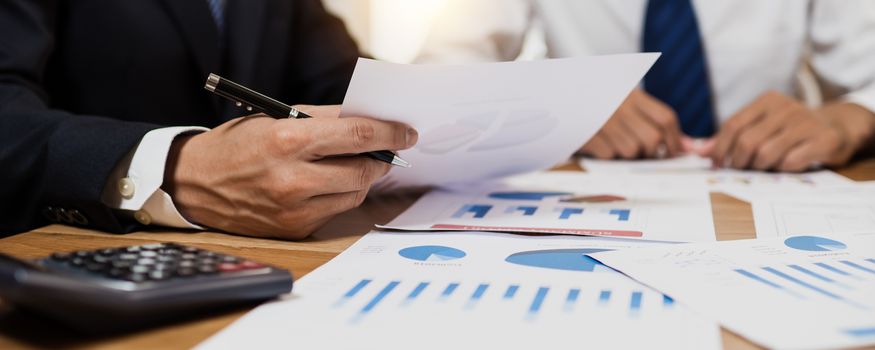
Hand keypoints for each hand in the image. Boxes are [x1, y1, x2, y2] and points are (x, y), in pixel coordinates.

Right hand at [162, 105, 417, 239]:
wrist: (195, 183)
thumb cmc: (237, 144)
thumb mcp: (276, 119)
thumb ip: (323, 119)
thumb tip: (366, 119)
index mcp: (288, 142)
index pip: (356, 136)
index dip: (389, 133)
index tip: (407, 132)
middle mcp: (292, 180)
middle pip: (363, 171)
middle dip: (380, 158)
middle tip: (385, 149)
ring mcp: (294, 210)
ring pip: (354, 194)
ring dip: (362, 178)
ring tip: (355, 164)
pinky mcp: (294, 229)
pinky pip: (334, 210)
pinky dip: (339, 194)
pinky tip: (328, 182)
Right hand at [579, 89, 683, 158]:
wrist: (558, 96)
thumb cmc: (598, 103)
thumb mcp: (625, 103)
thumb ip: (655, 121)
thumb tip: (690, 147)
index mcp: (632, 94)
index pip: (665, 118)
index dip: (675, 139)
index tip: (676, 151)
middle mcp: (620, 105)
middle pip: (652, 139)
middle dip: (652, 152)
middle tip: (644, 154)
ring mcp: (603, 120)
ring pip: (631, 151)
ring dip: (627, 155)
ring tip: (616, 144)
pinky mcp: (587, 133)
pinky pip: (609, 155)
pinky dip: (607, 155)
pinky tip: (599, 144)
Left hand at [705, 91, 873, 170]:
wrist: (836, 127)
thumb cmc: (790, 129)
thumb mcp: (762, 126)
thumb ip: (731, 137)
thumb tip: (698, 152)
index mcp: (767, 101)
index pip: (733, 125)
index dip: (720, 148)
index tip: (717, 164)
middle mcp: (787, 108)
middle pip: (747, 142)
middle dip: (739, 161)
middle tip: (741, 169)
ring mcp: (806, 123)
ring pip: (766, 154)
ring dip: (760, 167)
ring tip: (764, 166)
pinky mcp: (823, 140)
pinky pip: (791, 162)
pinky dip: (783, 169)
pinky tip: (786, 166)